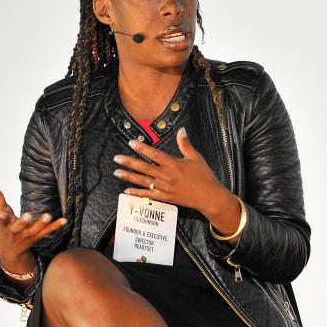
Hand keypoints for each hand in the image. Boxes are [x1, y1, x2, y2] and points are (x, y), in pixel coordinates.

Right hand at [0, 184, 67, 276]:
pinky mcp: (37, 237)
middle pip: (19, 227)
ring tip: (48, 216)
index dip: (2, 216)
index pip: (2, 220)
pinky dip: (55, 226)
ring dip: (42, 224)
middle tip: (28, 215)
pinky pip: (47, 232)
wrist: (10, 250)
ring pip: (35, 231)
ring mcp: (27, 236)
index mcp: (4, 225)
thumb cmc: (5, 227)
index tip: (2, 212)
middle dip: (23, 222)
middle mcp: (15, 232)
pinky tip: (64, 220)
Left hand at [113, 128, 236, 226]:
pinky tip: (127, 190)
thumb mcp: (196, 158)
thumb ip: (185, 144)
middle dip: (129, 162)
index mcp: (174, 164)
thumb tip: (182, 129)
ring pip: (143, 181)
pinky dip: (137, 193)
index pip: (154, 154)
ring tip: (116, 172)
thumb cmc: (204, 176)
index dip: (142, 148)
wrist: (209, 197)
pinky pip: (148, 195)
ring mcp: (165, 188)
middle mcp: (167, 176)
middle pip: (144, 168)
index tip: (131, 143)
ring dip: (128, 176)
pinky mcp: (166, 197)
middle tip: (116, 158)